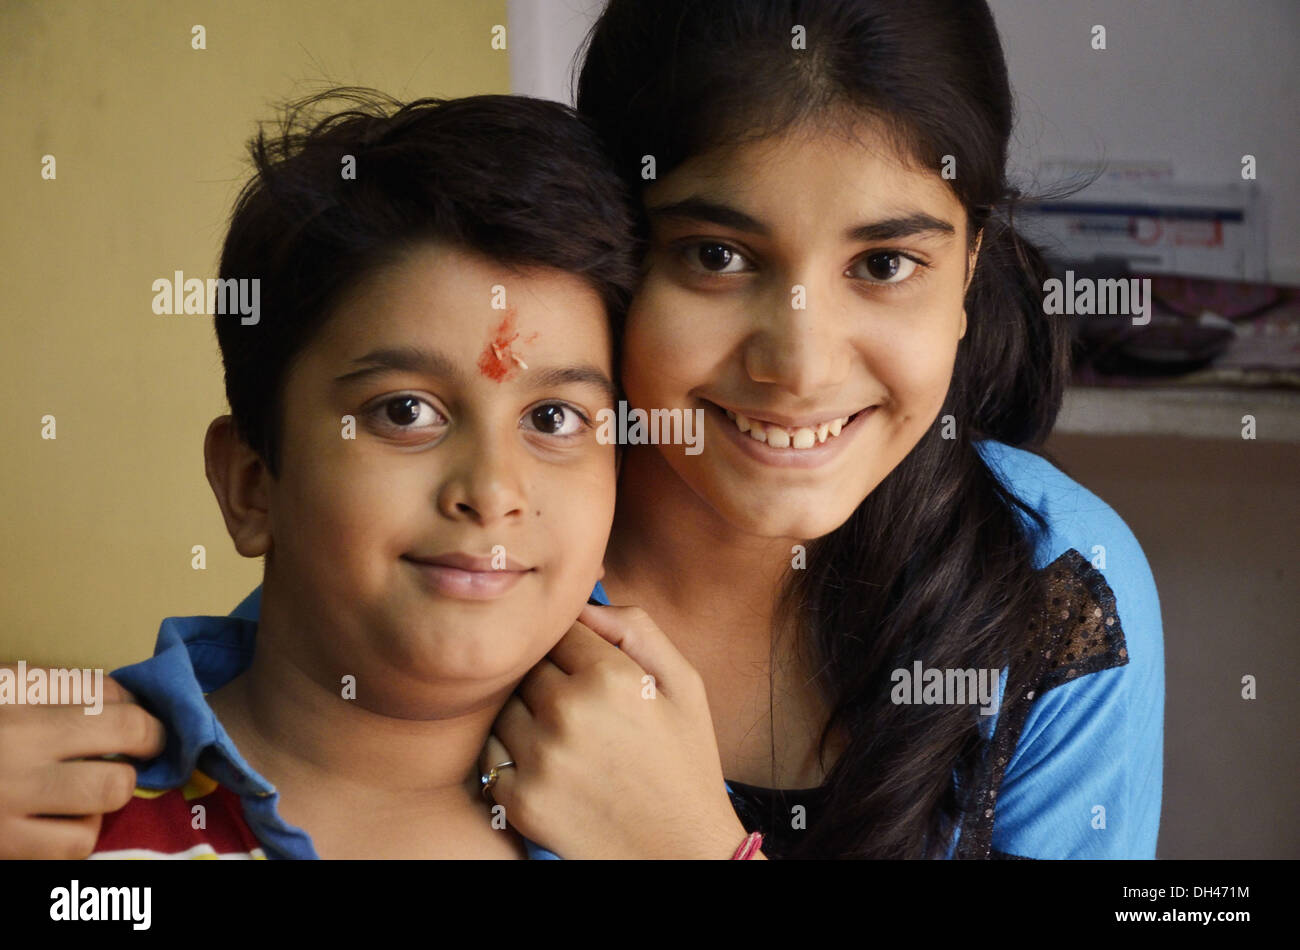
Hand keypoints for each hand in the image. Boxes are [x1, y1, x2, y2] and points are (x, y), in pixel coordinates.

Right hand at [0, 665, 165, 857]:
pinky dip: (74, 835)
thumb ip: (72, 687)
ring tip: (83, 789)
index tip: (151, 730)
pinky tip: (61, 818)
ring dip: (100, 803)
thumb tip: (133, 698)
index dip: (151, 727)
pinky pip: (67, 850)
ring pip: (97, 817)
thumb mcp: (10, 687)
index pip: (122, 719)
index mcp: (22, 714)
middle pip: (118, 772)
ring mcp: (4, 811)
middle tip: (122, 760)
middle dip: (131, 764)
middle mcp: (16, 764)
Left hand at [484, 604, 754, 858]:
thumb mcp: (685, 684)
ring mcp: (539, 759)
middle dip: (551, 681)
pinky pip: (492, 754)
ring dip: (527, 716)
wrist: (679, 854)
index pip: (560, 631)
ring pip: (506, 707)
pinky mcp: (518, 800)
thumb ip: (637, 629)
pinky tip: (550, 767)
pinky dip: (512, 756)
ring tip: (568, 740)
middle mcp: (567, 713)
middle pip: (530, 667)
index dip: (577, 652)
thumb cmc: (685, 764)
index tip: (592, 673)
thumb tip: (586, 601)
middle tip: (583, 710)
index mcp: (610, 677)